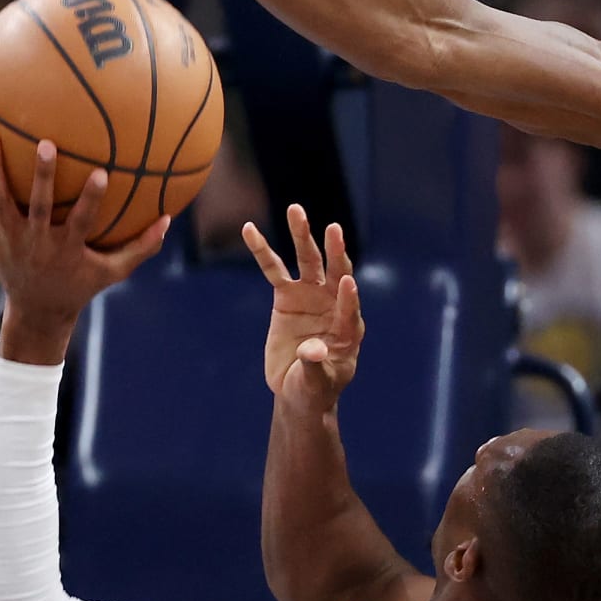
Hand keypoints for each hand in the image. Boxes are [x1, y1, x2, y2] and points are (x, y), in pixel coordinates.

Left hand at [0, 131, 169, 362]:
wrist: (36, 310)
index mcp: (67, 250)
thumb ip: (141, 247)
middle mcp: (37, 242)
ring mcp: (10, 238)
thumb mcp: (113, 272)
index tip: (101, 173)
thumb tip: (169, 219)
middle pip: (38, 206)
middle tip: (45, 144)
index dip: (92, 199)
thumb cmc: (80, 285)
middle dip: (41, 177)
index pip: (82, 222)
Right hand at [243, 205, 362, 411]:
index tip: (347, 283)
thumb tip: (311, 352)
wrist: (297, 390)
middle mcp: (332, 304)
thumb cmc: (315, 389)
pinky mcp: (287, 296)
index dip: (348, 297)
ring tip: (295, 210)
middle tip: (333, 228)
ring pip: (307, 261)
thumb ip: (315, 367)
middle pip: (334, 272)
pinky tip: (250, 230)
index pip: (349, 308)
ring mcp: (310, 296)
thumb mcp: (316, 384)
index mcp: (348, 328)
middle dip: (334, 252)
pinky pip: (273, 269)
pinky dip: (262, 250)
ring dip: (301, 236)